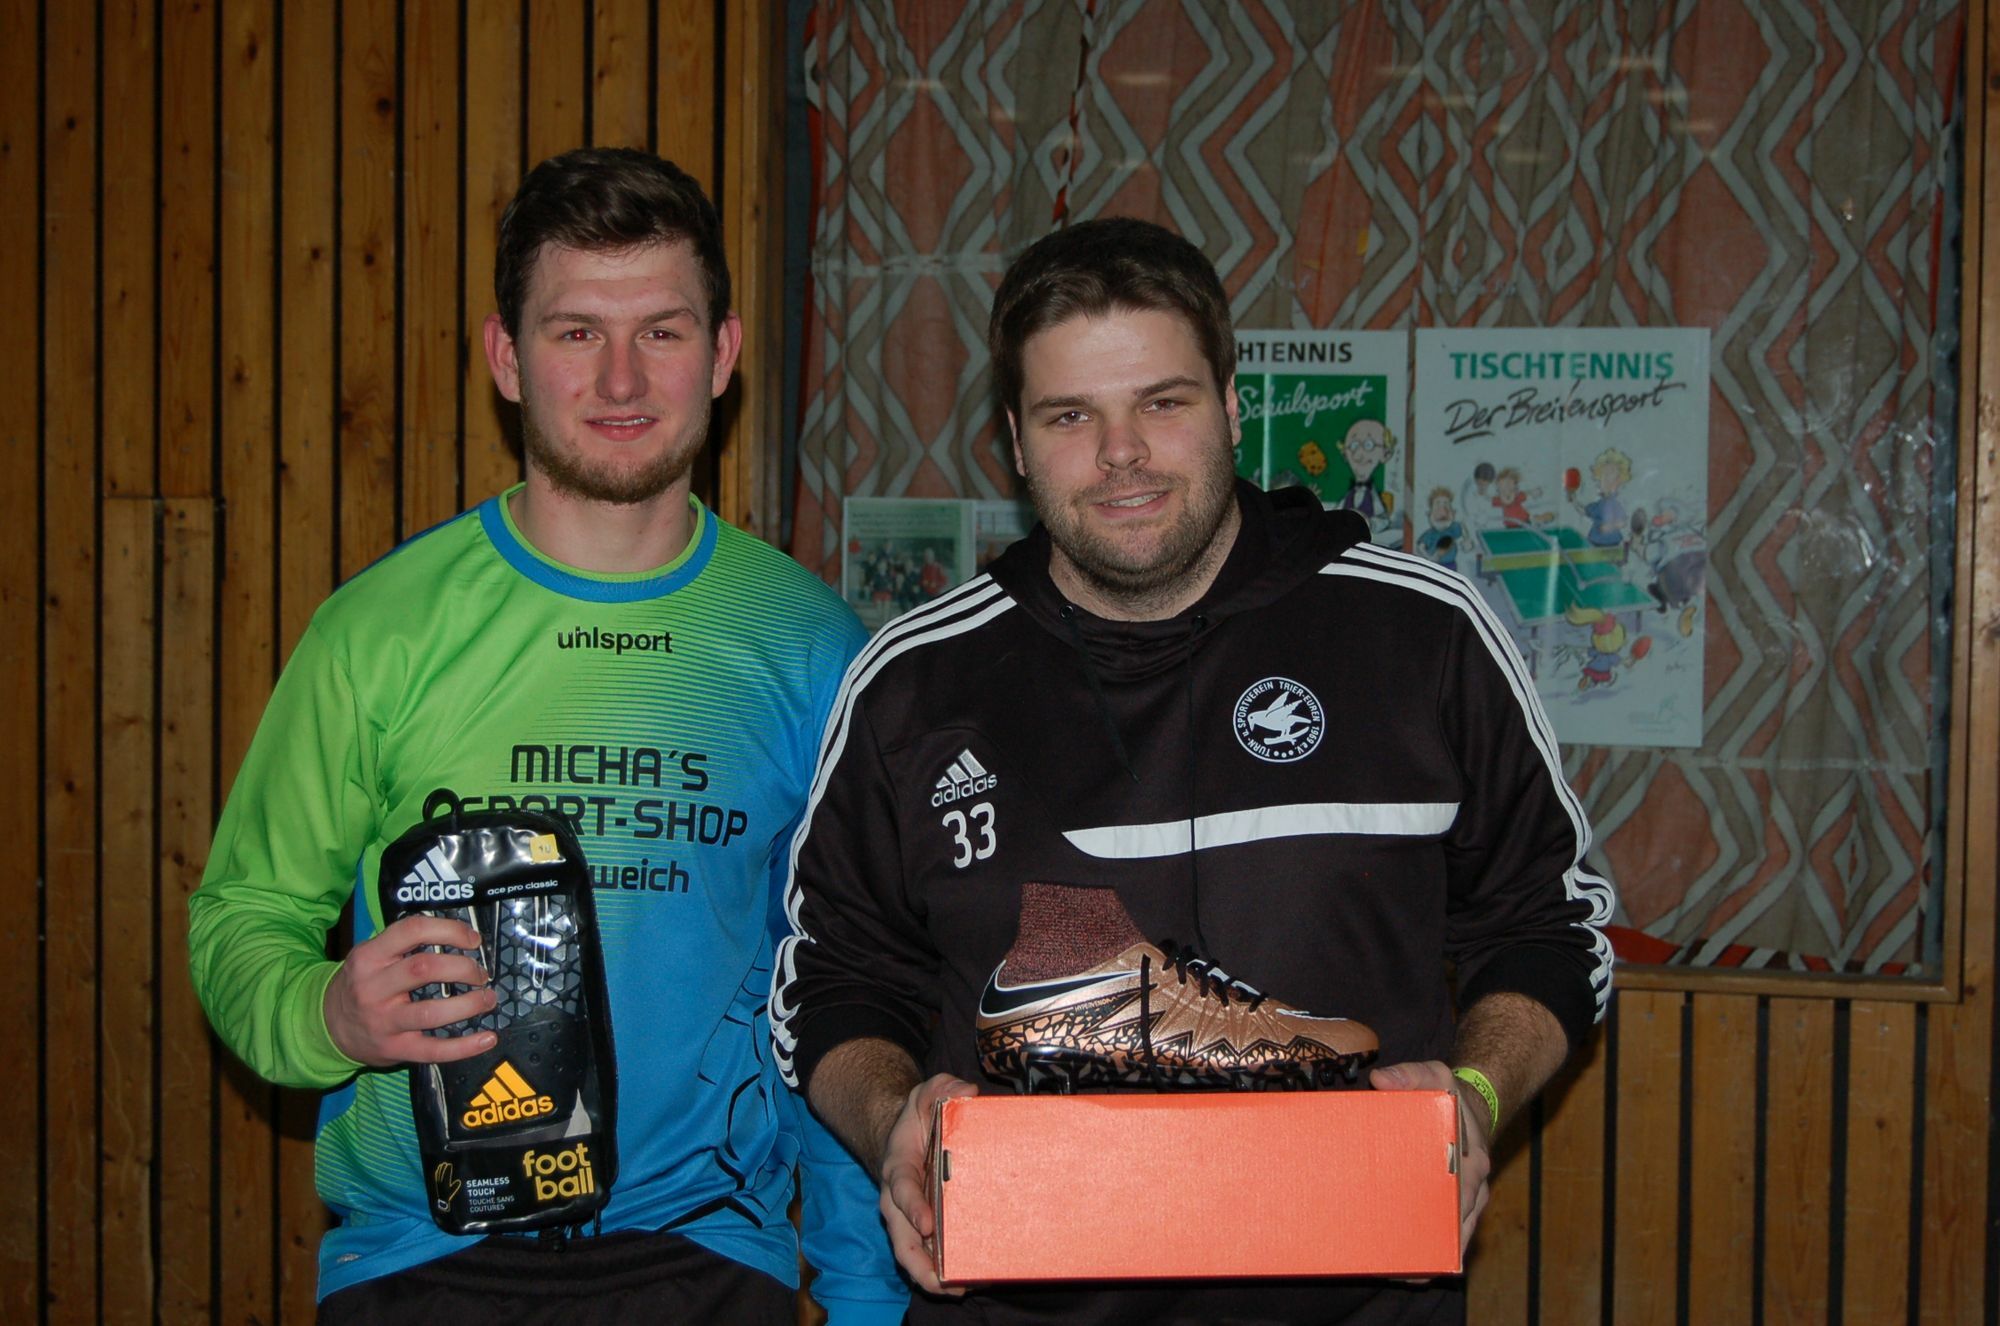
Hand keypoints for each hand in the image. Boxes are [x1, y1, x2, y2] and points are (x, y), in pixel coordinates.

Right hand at [323, 914, 498, 1066]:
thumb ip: (403, 944)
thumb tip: (458, 935)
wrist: (326, 1026)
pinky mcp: (394, 1049)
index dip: (449, 931)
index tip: (472, 940)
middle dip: (463, 968)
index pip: (412, 931)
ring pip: (431, 1012)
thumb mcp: (370, 956)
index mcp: (369, 956)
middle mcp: (373, 987)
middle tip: (481, 973)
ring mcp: (383, 1021)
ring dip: (469, 1005)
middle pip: (424, 969)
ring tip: (488, 999)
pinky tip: (487, 1038)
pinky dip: (465, 1046)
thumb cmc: (361, 985)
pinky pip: (433, 1050)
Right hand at [878, 1072, 978, 1294]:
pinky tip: (970, 1281)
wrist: (908, 1133)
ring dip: (934, 1277)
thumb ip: (943, 1088)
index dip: (912, 1209)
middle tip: (944, 1280)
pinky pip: (929, 1255)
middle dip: (920, 1265)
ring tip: (962, 1289)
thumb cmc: (920, 1117)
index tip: (928, 1224)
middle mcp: (898, 1200)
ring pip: (913, 1256)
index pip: (902, 1190)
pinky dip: (945, 1272)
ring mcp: (909, 1218)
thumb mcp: (928, 1093)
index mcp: (898, 1168)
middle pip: (902, 1240)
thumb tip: (967, 1092)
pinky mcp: (923, 1228)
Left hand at [1371, 1060, 1492, 1255]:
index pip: (1459, 1200)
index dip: (1441, 1224)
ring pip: (1452, 1234)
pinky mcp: (1456, 1201)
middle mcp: (1474, 1186)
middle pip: (1453, 1226)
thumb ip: (1410, 1075)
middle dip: (1430, 1247)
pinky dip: (1434, 1245)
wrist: (1475, 1101)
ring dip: (1431, 1253)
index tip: (1419, 1240)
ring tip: (1399, 1272)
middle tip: (1397, 1264)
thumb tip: (1381, 1080)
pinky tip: (1408, 1262)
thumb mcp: (1435, 1075)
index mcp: (1472, 1162)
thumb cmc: (1452, 1093)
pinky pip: (1448, 1229)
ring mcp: (1467, 1198)